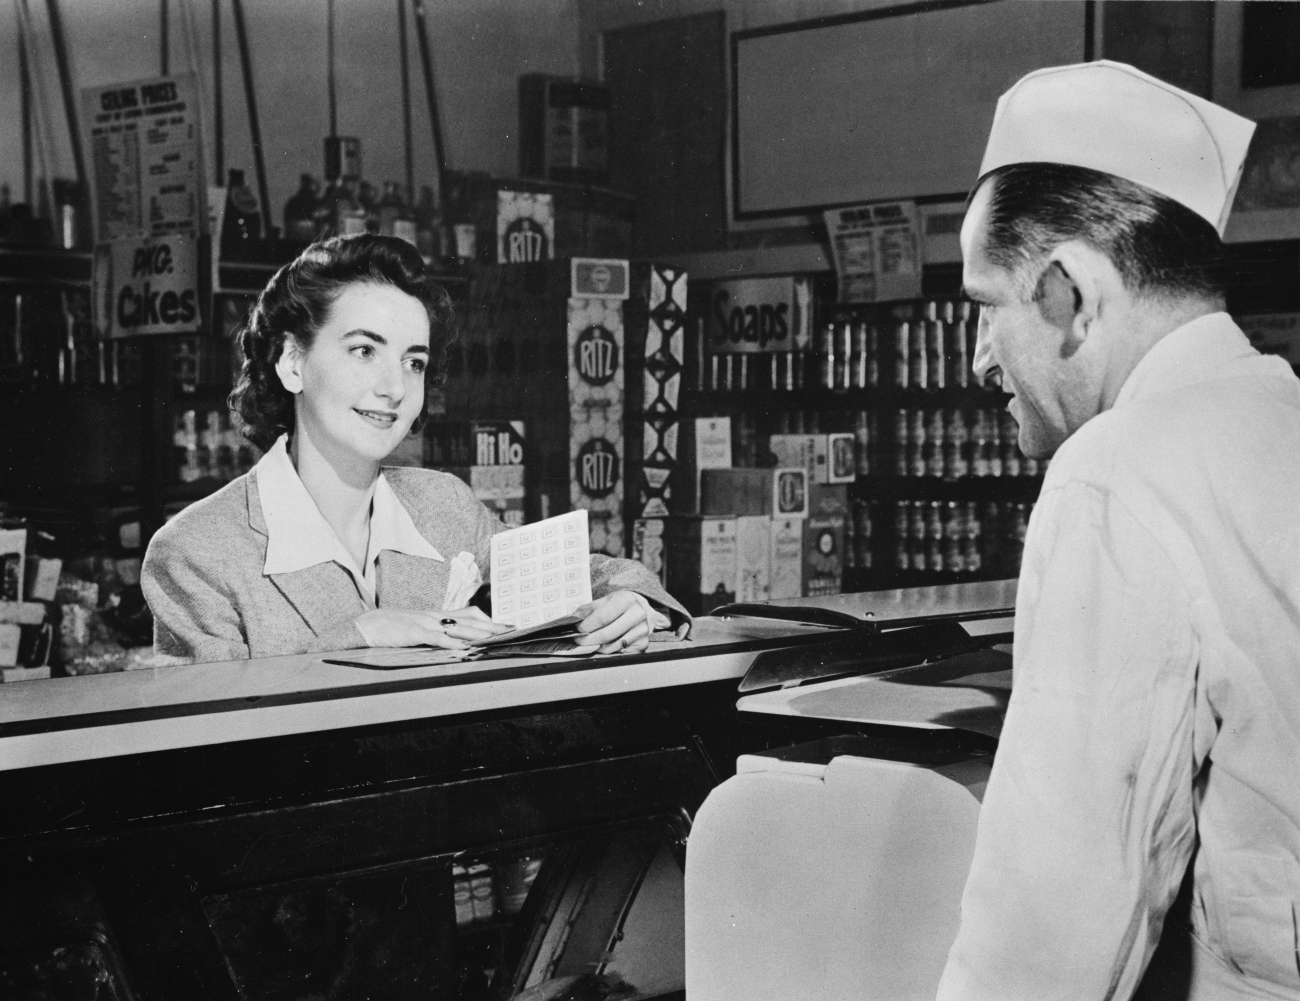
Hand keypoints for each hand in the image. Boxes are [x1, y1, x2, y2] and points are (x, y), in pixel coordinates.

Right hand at [355, 606, 509, 648]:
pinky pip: (436, 638)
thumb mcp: (418, 628)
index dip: (488, 619)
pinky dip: (451, 643)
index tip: (506, 625)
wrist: (366, 625)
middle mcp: (435, 616)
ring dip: (479, 633)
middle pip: (470, 620)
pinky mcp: (414, 632)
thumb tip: (455, 641)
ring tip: (496, 638)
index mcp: (437, 615)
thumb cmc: (392, 628)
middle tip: (512, 630)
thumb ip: (436, 632)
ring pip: (458, 627)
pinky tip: (464, 648)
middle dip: (492, 626)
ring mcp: (425, 623)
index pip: (469, 614)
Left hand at [572, 591, 652, 654]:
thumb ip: (589, 609)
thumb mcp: (607, 600)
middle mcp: (637, 615)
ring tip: (588, 643)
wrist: (645, 610)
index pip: (602, 618)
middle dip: (588, 640)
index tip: (576, 630)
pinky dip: (608, 651)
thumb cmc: (622, 604)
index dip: (587, 626)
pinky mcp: (643, 644)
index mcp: (627, 600)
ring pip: (612, 646)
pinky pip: (620, 652)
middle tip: (577, 640)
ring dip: (596, 647)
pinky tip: (602, 646)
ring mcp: (642, 631)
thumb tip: (573, 619)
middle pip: (606, 634)